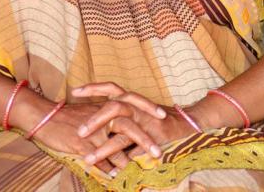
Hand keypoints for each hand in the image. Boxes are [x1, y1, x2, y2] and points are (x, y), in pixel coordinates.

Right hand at [16, 98, 160, 177]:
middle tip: (158, 152)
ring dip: (128, 160)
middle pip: (130, 126)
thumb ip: (108, 118)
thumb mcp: (91, 112)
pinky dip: (107, 168)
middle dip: (146, 140)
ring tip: (138, 171)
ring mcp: (94, 131)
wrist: (44, 117)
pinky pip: (98, 159)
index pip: (133, 102)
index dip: (149, 108)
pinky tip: (114, 176)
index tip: (164, 116)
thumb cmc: (68, 116)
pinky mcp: (82, 143)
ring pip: (116, 146)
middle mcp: (103, 116)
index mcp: (107, 105)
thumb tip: (121, 127)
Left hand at [72, 82, 193, 171]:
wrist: (189, 124)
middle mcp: (139, 108)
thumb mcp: (140, 112)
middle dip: (95, 120)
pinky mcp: (155, 139)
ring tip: (88, 160)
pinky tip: (113, 174)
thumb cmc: (160, 120)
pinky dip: (124, 164)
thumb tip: (96, 122)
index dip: (93, 88)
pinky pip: (137, 152)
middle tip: (79, 132)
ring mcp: (148, 123)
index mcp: (133, 100)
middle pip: (114, 107)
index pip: (111, 88)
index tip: (75, 92)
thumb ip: (122, 114)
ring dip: (104, 148)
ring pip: (123, 133)